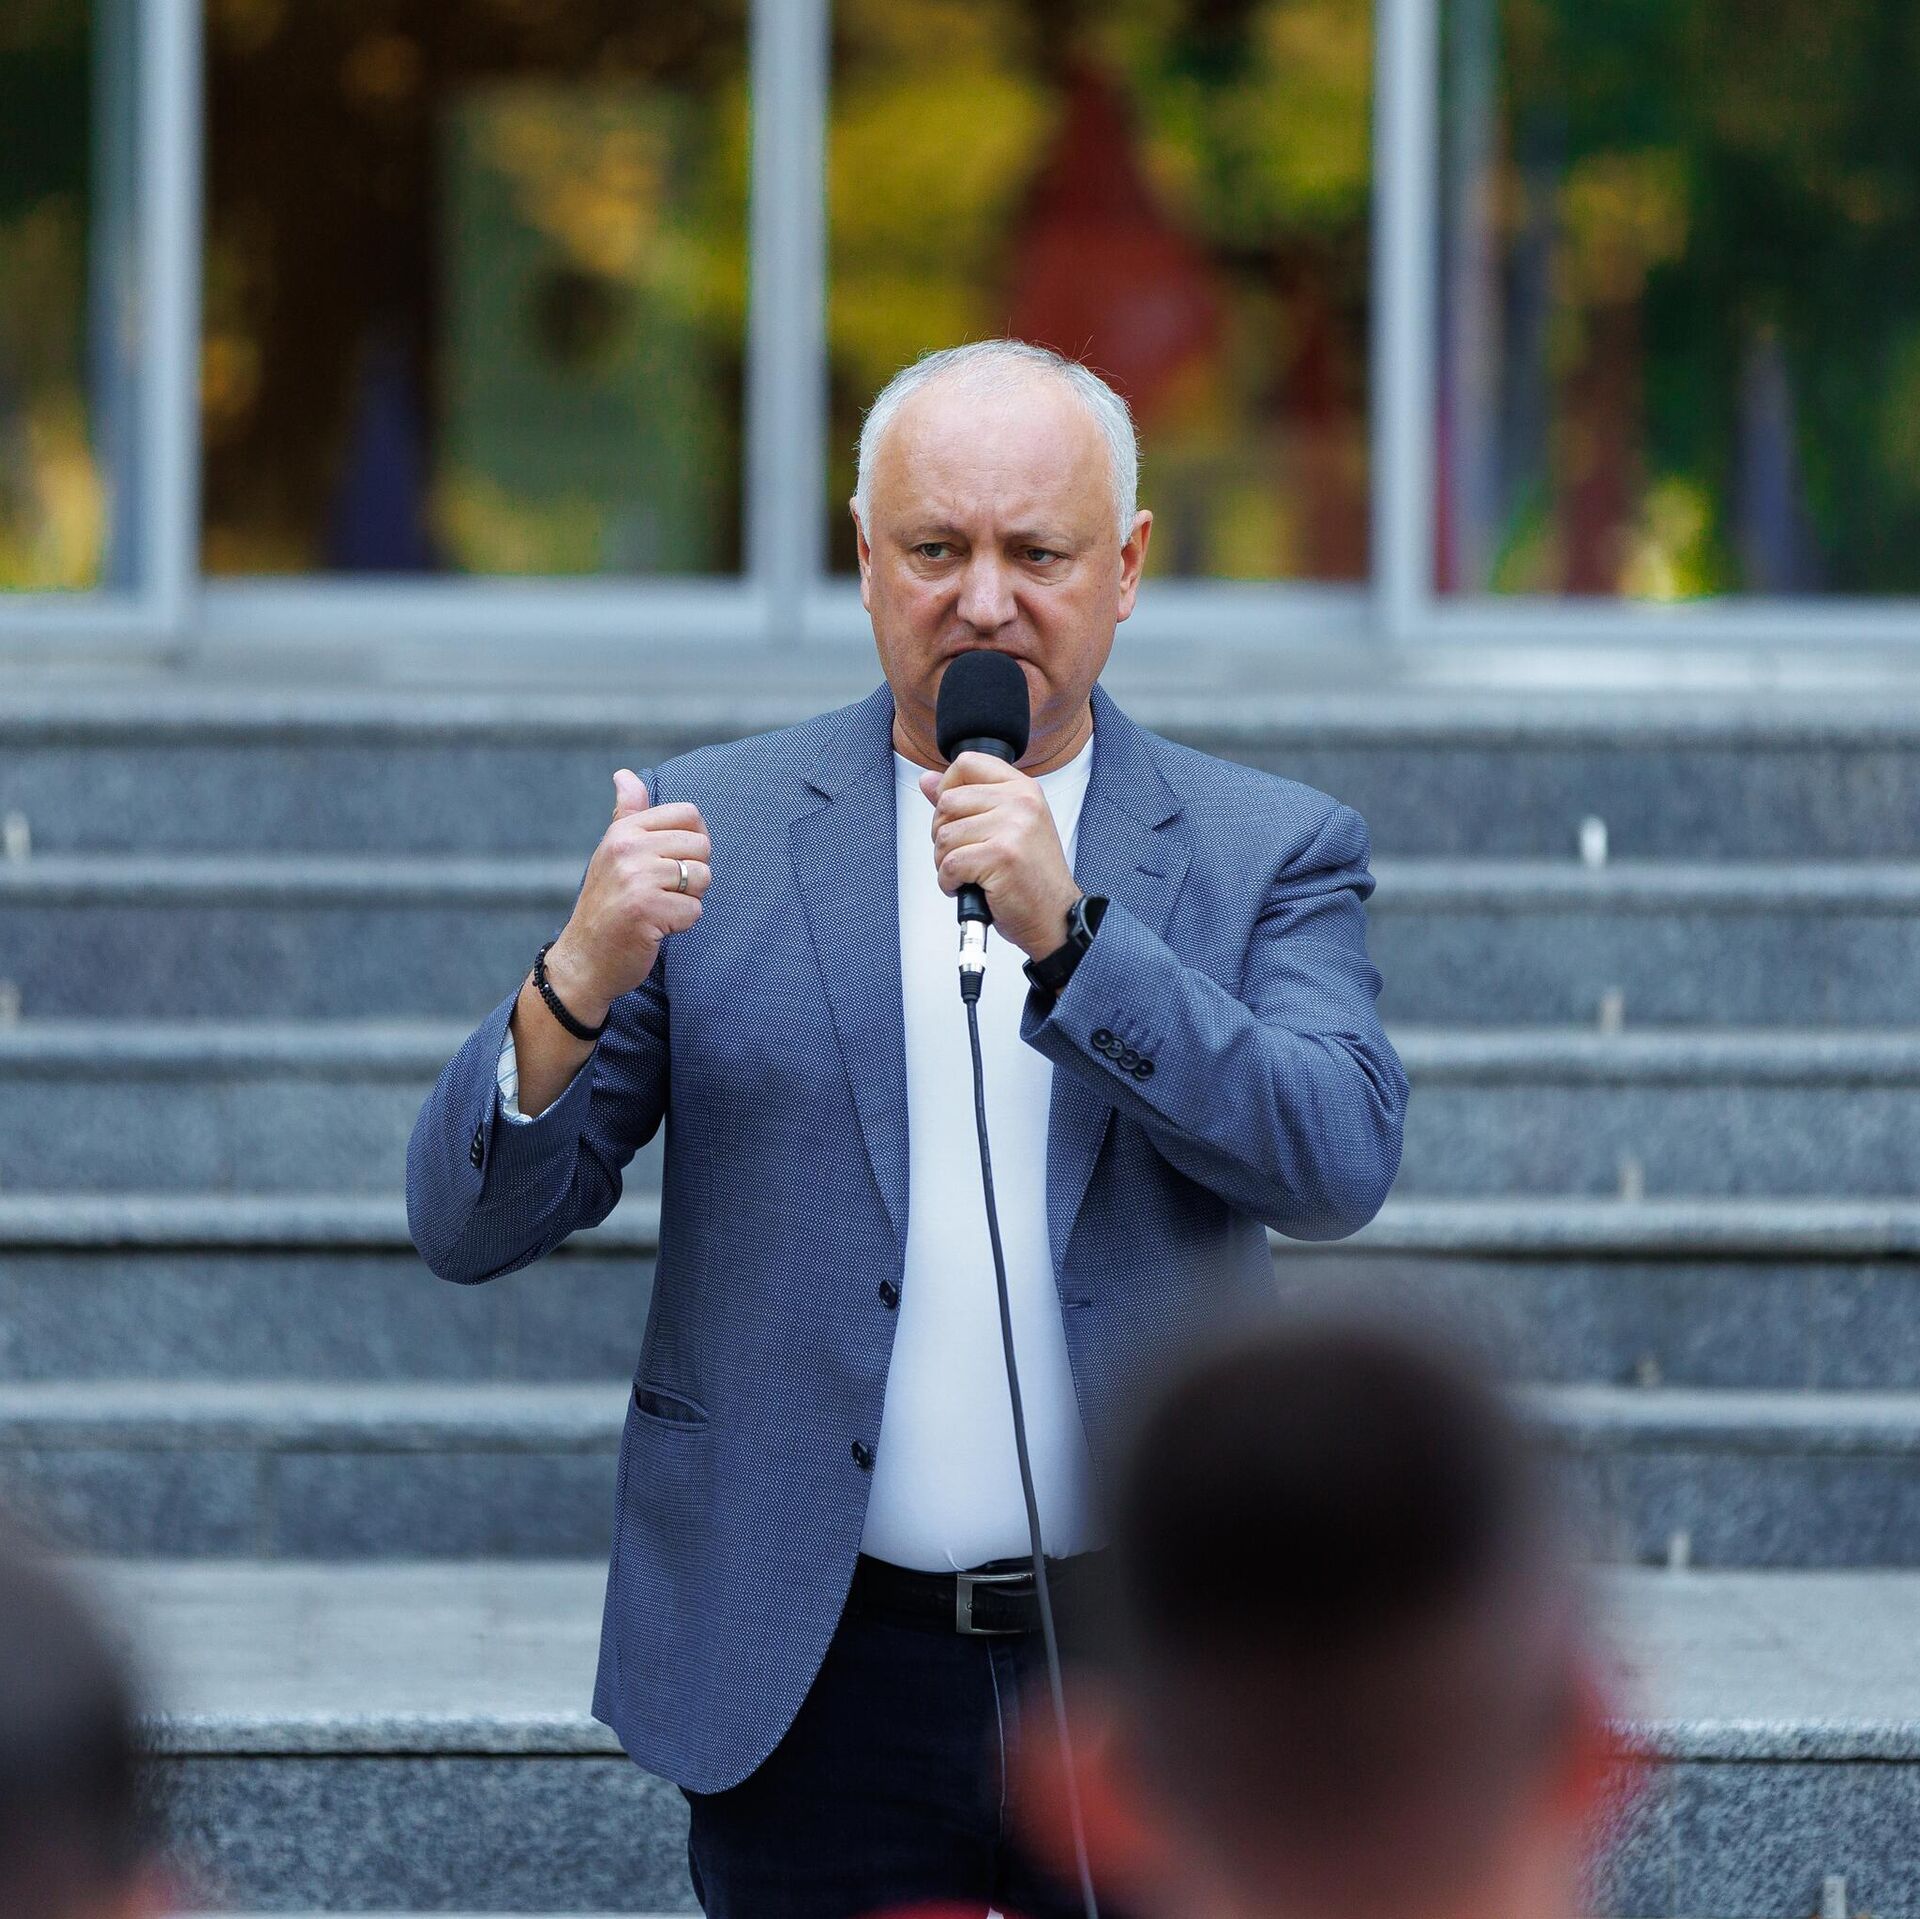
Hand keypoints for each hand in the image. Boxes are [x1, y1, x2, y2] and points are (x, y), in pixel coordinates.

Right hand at [548, 771, 709, 1016]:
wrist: (584, 960)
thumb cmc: (606, 905)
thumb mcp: (612, 853)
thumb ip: (627, 814)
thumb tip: (624, 774)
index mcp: (623, 831)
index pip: (689, 814)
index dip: (693, 842)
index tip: (672, 863)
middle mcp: (627, 848)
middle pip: (702, 846)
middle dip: (693, 874)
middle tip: (663, 893)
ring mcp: (636, 879)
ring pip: (701, 878)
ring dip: (688, 900)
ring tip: (658, 909)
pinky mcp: (646, 911)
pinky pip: (694, 911)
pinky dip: (681, 925)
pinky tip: (655, 929)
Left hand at [918, 754, 1080, 959]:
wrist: (1054, 916)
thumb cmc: (1031, 876)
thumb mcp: (1005, 827)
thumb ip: (967, 800)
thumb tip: (928, 781)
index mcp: (1022, 789)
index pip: (967, 763)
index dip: (947, 788)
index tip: (955, 814)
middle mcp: (1020, 802)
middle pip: (947, 802)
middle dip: (943, 834)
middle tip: (964, 854)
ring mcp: (1012, 828)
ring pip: (944, 836)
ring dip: (945, 863)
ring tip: (970, 874)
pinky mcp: (1001, 856)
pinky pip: (949, 864)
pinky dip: (949, 882)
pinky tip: (968, 887)